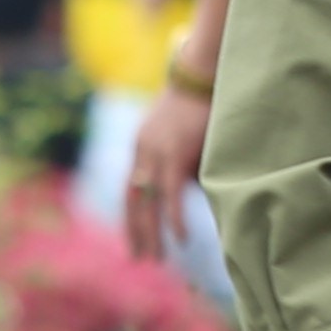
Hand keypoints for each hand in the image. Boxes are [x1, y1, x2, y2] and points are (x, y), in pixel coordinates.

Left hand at [124, 80, 211, 262]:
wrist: (201, 71)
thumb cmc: (200, 100)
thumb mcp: (184, 132)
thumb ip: (183, 160)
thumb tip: (193, 186)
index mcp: (142, 145)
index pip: (130, 188)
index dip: (130, 215)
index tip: (132, 238)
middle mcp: (143, 151)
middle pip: (132, 199)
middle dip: (134, 231)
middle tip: (138, 258)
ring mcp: (156, 154)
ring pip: (148, 203)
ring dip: (150, 233)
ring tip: (154, 258)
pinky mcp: (175, 155)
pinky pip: (171, 195)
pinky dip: (174, 218)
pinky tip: (179, 239)